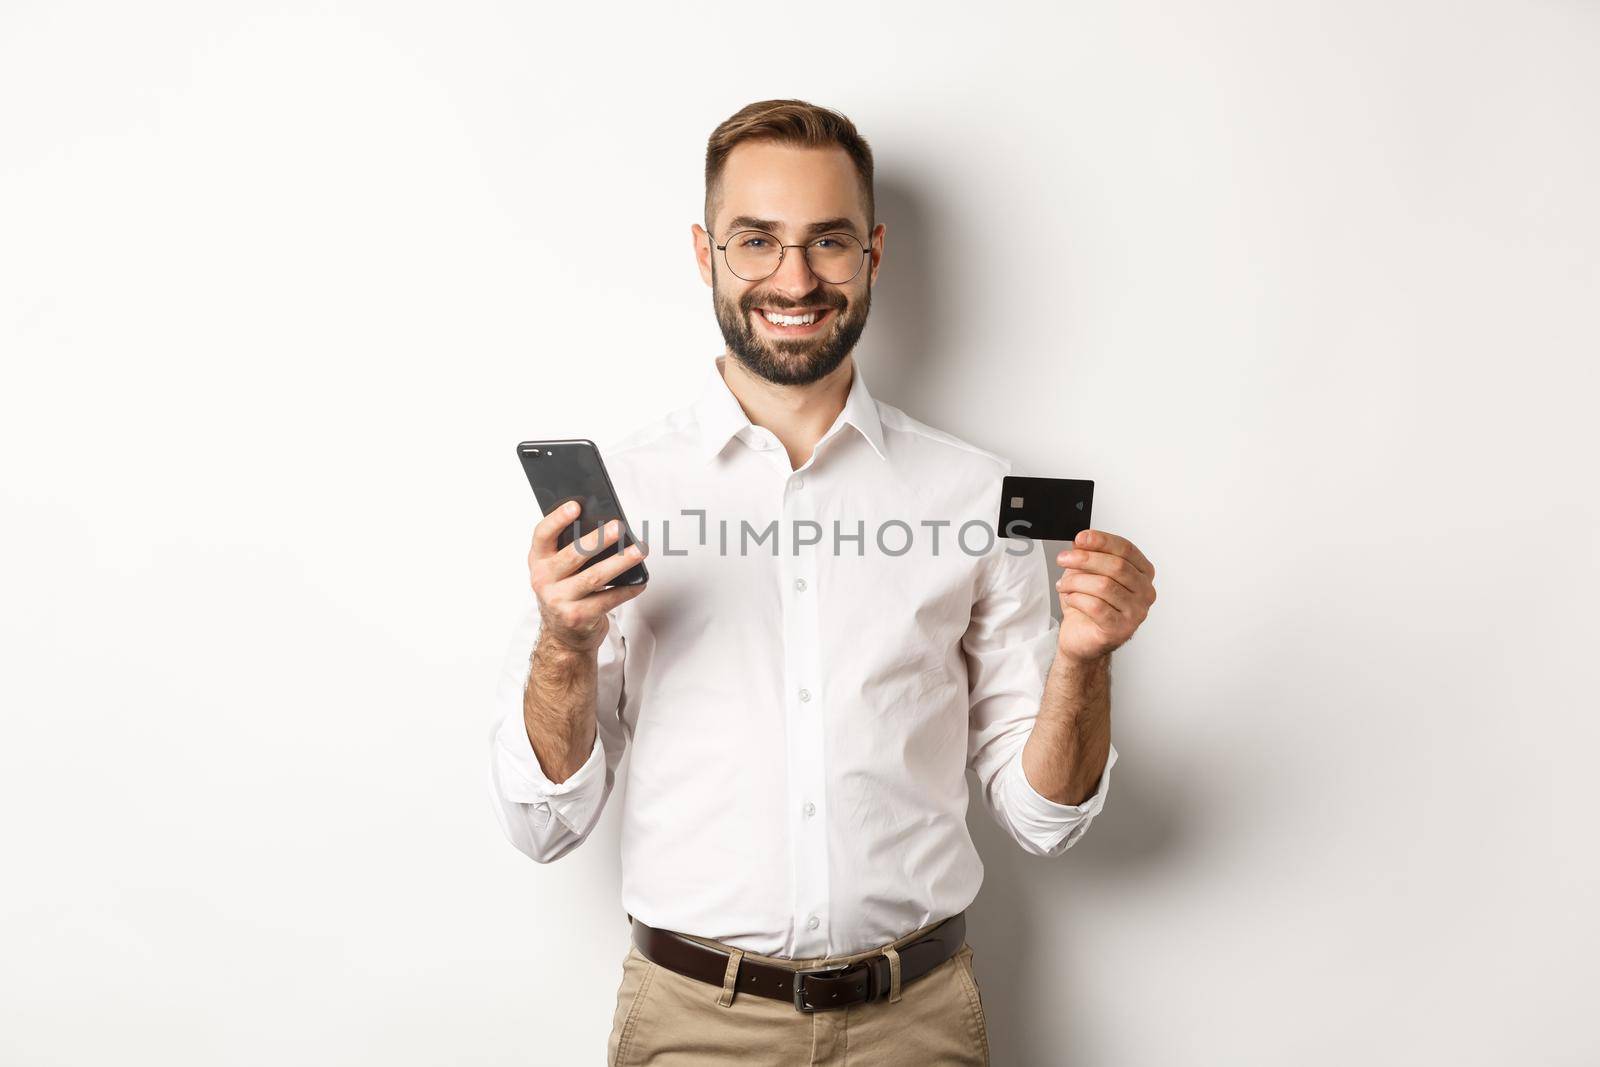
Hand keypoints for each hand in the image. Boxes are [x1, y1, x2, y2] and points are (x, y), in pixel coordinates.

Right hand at [528, 502, 648, 653]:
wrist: (563, 635)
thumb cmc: (565, 592)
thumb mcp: (558, 570)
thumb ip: (571, 549)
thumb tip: (607, 528)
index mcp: (538, 561)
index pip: (542, 535)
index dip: (557, 519)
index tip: (576, 506)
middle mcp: (543, 580)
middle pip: (573, 555)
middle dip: (598, 539)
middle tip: (619, 527)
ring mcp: (559, 601)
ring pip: (594, 577)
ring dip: (620, 562)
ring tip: (639, 550)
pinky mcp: (577, 617)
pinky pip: (608, 599)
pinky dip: (627, 589)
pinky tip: (640, 581)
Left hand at [1054, 529, 1155, 663]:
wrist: (1082, 636)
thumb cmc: (1089, 604)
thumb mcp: (1087, 573)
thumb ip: (1088, 555)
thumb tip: (1082, 541)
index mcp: (1142, 573)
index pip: (1126, 550)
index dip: (1102, 541)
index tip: (1081, 538)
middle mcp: (1145, 592)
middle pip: (1117, 566)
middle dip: (1084, 559)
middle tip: (1063, 559)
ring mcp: (1136, 612)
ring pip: (1104, 586)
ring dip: (1076, 582)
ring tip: (1064, 585)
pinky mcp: (1121, 629)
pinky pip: (1096, 607)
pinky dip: (1077, 599)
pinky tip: (1071, 599)